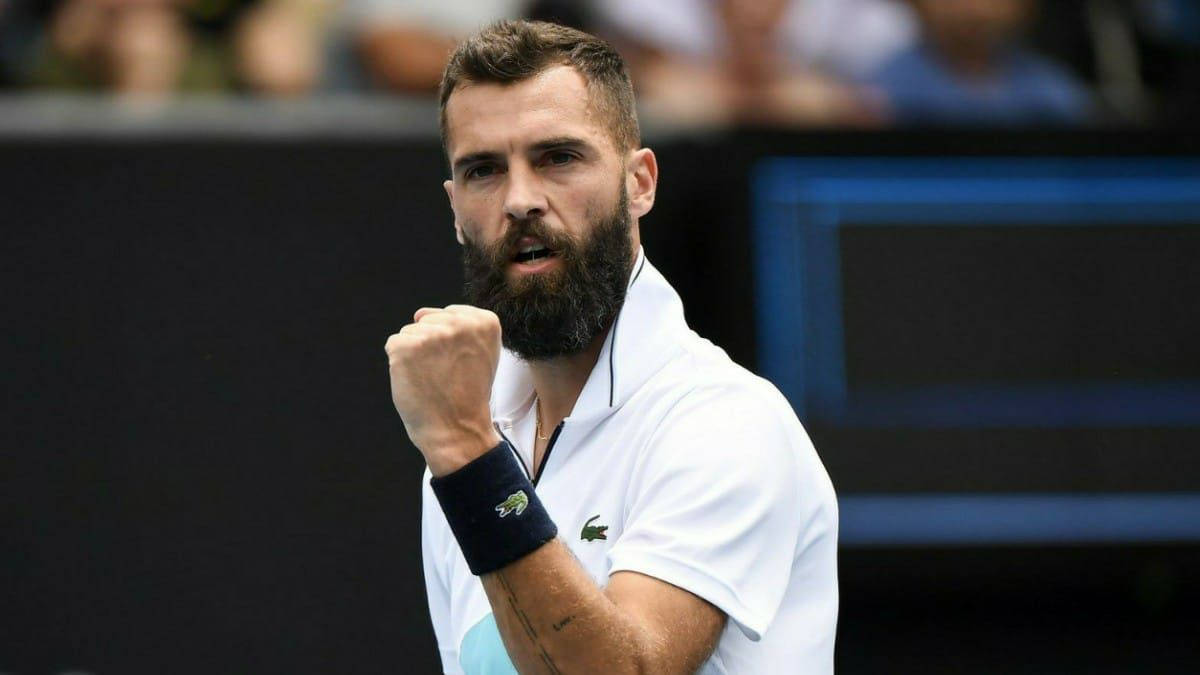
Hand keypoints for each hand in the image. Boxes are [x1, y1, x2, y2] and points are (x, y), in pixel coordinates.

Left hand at [386, 305, 502, 475]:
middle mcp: (460, 323)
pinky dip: (399, 363)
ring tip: (432, 378)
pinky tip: (417, 380)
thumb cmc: (467, 395)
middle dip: (431, 346)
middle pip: (428, 321)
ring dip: (415, 355)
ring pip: (410, 332)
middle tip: (446, 374)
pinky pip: (394, 344)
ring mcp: (432, 334)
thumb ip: (461, 328)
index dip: (451, 343)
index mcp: (485, 321)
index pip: (451, 315)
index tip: (462, 365)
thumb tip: (419, 313)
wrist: (457, 430)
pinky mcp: (407, 347)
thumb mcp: (481, 354)